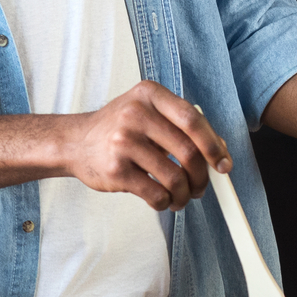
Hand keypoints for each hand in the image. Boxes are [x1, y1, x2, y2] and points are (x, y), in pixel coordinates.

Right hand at [61, 81, 231, 211]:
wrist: (73, 142)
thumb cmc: (117, 129)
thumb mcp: (146, 112)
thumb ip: (180, 125)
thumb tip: (220, 151)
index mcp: (148, 94)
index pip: (192, 119)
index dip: (214, 145)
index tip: (223, 164)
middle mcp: (135, 114)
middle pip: (188, 151)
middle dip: (201, 176)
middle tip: (201, 187)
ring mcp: (123, 142)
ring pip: (174, 177)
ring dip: (184, 194)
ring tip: (181, 197)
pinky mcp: (116, 170)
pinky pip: (155, 193)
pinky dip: (165, 202)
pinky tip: (162, 200)